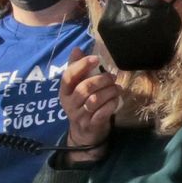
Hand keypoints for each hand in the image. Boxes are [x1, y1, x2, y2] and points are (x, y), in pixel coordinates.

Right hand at [59, 47, 118, 162]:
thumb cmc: (82, 104)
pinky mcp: (91, 125)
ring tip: (117, 88)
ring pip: (94, 101)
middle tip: (112, 77)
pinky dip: (111, 105)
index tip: (95, 58)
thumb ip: (77, 68)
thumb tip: (77, 49)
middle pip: (84, 89)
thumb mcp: (76, 87)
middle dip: (100, 80)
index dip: (81, 66)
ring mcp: (80, 116)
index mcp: (64, 92)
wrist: (84, 133)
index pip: (69, 76)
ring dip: (109, 92)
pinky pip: (102, 113)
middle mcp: (69, 104)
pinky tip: (116, 100)